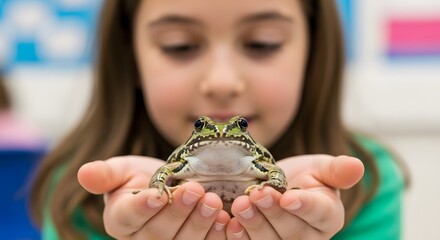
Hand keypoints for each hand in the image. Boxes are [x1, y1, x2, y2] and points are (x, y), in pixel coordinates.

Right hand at [77, 156, 229, 239]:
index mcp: (121, 220)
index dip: (142, 207)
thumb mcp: (122, 170)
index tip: (157, 194)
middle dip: (177, 212)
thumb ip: (106, 174)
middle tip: (194, 190)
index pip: (128, 217)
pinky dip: (216, 236)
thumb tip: (83, 173)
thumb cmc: (142, 178)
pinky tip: (226, 221)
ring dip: (199, 224)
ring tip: (213, 202)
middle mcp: (142, 239)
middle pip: (157, 234)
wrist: (169, 186)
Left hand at [226, 155, 363, 238]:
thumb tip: (357, 165)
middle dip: (273, 213)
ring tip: (240, 205)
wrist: (278, 186)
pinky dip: (238, 237)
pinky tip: (229, 224)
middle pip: (292, 231)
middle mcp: (309, 237)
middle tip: (257, 193)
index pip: (320, 214)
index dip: (304, 206)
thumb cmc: (303, 177)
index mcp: (328, 216)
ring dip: (254, 225)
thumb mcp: (320, 168)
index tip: (288, 196)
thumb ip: (336, 170)